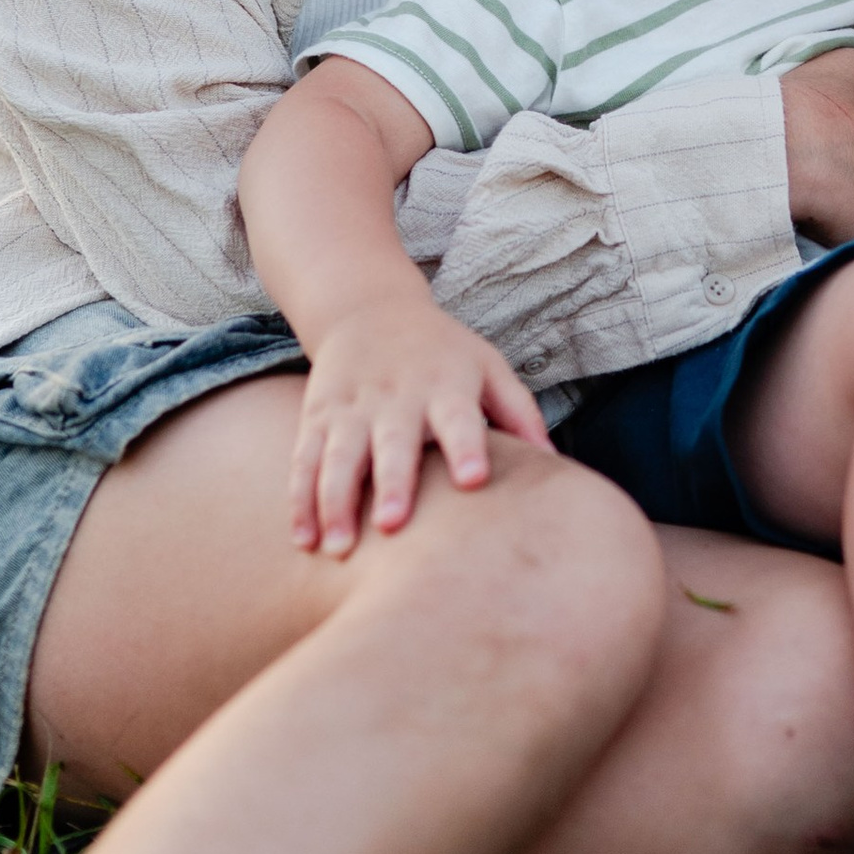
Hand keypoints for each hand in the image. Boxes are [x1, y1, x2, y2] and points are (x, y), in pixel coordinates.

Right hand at [288, 298, 550, 552]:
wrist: (366, 306)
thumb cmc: (442, 351)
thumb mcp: (487, 366)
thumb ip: (518, 412)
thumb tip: (552, 464)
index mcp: (446, 385)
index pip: (459, 417)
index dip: (465, 447)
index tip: (474, 480)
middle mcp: (397, 396)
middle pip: (393, 443)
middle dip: (393, 483)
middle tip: (392, 525)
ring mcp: (352, 407)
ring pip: (339, 457)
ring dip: (335, 502)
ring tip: (338, 547)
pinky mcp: (318, 416)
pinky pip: (305, 460)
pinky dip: (300, 501)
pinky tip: (304, 541)